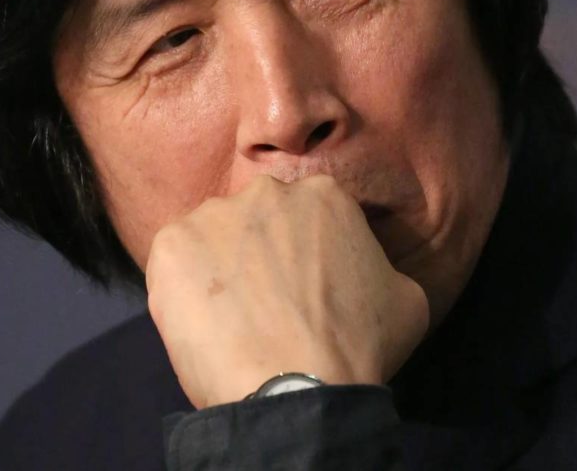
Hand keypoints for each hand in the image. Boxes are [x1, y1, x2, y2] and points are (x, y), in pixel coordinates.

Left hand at [144, 174, 429, 408]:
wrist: (299, 386)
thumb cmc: (359, 346)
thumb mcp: (406, 298)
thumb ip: (381, 268)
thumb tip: (369, 277)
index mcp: (325, 194)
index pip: (308, 218)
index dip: (305, 256)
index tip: (304, 290)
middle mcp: (266, 190)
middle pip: (258, 222)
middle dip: (260, 255)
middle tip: (267, 305)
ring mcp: (213, 214)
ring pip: (213, 240)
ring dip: (220, 271)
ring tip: (232, 322)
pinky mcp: (170, 244)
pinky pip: (174, 265)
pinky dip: (183, 292)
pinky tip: (205, 326)